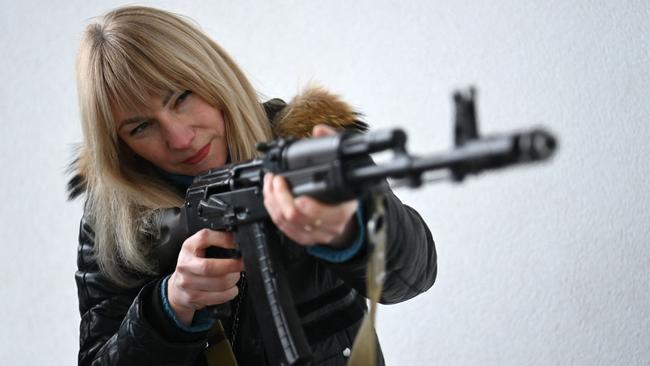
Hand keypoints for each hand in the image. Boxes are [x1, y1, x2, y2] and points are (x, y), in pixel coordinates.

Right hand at [167, 229, 243, 325]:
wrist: (178, 290)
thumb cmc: (193, 266)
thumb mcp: (198, 249)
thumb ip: (214, 242)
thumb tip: (236, 240)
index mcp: (189, 247)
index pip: (204, 238)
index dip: (223, 239)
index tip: (237, 244)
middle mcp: (185, 265)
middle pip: (211, 267)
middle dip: (232, 266)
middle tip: (242, 265)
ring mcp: (188, 283)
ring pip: (219, 283)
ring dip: (234, 280)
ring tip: (235, 276)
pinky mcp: (193, 297)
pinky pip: (219, 297)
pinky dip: (230, 293)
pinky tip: (231, 289)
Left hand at [263, 124, 358, 247]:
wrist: (345, 214)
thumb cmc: (343, 189)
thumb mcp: (342, 165)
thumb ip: (332, 144)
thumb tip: (319, 130)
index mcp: (343, 209)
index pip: (328, 214)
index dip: (311, 207)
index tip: (298, 195)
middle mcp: (330, 225)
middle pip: (299, 217)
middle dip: (282, 196)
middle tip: (275, 180)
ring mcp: (316, 233)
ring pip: (287, 222)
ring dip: (273, 201)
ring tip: (270, 183)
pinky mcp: (303, 237)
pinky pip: (283, 227)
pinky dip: (273, 210)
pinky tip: (270, 196)